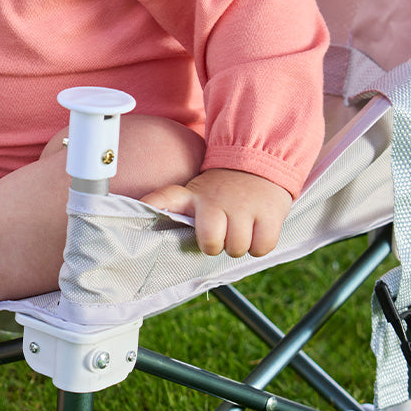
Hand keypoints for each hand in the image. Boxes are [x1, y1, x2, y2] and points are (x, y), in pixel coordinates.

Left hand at [142, 168, 291, 257]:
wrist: (259, 161)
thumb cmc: (223, 190)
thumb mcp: (197, 192)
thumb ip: (181, 211)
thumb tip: (156, 229)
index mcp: (194, 195)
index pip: (167, 198)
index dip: (154, 205)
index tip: (140, 209)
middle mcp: (217, 200)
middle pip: (211, 243)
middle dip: (216, 245)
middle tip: (222, 232)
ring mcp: (244, 207)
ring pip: (237, 249)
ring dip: (240, 245)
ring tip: (240, 226)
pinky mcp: (269, 213)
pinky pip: (261, 247)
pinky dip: (260, 245)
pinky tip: (257, 228)